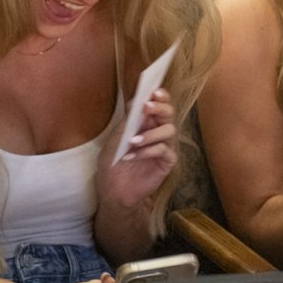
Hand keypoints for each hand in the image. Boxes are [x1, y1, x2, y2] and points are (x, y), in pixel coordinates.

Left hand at [99, 89, 176, 207]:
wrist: (113, 191)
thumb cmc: (113, 163)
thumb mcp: (115, 139)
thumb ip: (128, 121)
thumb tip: (137, 100)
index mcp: (146, 123)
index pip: (158, 104)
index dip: (159, 96)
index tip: (154, 91)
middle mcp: (157, 132)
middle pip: (168, 113)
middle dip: (160, 107)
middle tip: (147, 107)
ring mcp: (164, 147)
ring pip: (169, 130)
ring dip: (151, 133)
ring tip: (133, 141)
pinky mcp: (167, 163)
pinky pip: (164, 151)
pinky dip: (148, 151)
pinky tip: (132, 156)